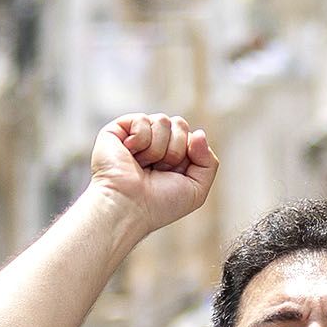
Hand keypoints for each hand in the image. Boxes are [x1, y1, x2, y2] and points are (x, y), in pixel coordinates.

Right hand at [87, 115, 218, 233]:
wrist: (129, 208)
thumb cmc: (158, 205)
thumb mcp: (196, 190)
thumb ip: (208, 162)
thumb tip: (199, 133)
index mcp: (172, 156)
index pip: (191, 136)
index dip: (189, 153)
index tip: (175, 173)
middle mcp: (154, 144)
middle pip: (179, 124)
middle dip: (175, 149)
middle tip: (159, 170)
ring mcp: (136, 136)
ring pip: (162, 120)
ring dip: (157, 149)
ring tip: (143, 165)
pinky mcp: (117, 130)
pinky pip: (141, 119)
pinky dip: (140, 139)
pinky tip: (130, 153)